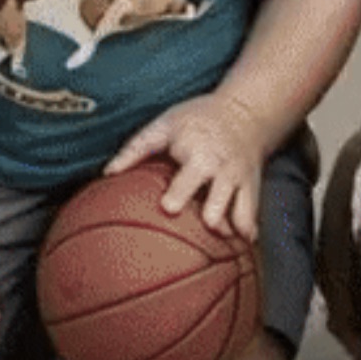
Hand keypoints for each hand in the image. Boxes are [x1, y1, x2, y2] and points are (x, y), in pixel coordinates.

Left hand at [105, 92, 267, 238]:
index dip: (180, 192)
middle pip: (221, 196)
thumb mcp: (165, 124)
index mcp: (199, 152)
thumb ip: (137, 148)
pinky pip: (253, 214)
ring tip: (224, 245)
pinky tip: (240, 247)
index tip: (169, 208)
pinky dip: (248, 232)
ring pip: (242, 210)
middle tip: (206, 230)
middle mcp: (223, 168)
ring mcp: (240, 180)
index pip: (189, 175)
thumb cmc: (196, 119)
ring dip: (233, 229)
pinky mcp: (252, 189)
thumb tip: (107, 173)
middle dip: (214, 215)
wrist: (244, 113)